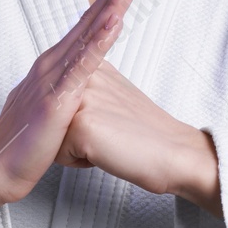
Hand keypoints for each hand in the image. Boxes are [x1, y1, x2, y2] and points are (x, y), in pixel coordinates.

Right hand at [0, 0, 141, 227]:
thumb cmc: (25, 145)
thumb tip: (83, 93)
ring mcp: (52, 78)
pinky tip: (114, 22)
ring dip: (111, 5)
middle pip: (89, 18)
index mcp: (53, 66)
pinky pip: (81, 65)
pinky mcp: (55, 98)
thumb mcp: (54, 113)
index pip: (87, 25)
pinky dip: (99, 40)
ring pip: (88, 34)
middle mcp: (51, 63)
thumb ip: (69, 95)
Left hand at [56, 58, 223, 218]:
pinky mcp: (81, 125)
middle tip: (110, 132)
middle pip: (53, 118)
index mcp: (93, 66)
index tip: (109, 120)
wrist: (174, 153)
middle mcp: (85, 77)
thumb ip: (89, 87)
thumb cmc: (146, 132)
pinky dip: (80, 162)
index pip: (59, 101)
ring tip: (108, 141)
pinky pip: (60, 154)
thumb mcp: (115, 94)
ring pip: (54, 136)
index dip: (81, 120)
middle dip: (74, 133)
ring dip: (76, 147)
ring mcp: (81, 100)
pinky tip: (107, 152)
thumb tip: (64, 95)